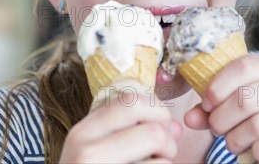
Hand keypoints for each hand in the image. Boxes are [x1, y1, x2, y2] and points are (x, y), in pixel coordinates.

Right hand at [60, 85, 181, 162]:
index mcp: (82, 132)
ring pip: (162, 161)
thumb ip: (133, 131)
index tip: (156, 125)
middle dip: (168, 142)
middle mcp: (86, 152)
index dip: (155, 110)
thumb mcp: (98, 150)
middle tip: (161, 154)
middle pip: (154, 131)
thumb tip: (175, 126)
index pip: (130, 101)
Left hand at [184, 55, 258, 162]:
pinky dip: (257, 153)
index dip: (218, 86)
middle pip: (246, 97)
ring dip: (236, 139)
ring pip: (258, 124)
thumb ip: (215, 109)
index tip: (207, 105)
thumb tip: (190, 117)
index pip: (244, 66)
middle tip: (217, 130)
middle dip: (222, 118)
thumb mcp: (242, 110)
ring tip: (233, 143)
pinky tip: (256, 154)